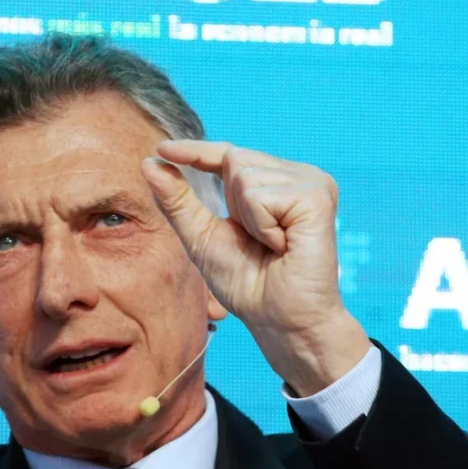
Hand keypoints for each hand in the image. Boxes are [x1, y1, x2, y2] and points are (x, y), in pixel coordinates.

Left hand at [141, 140, 370, 395]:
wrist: (281, 320)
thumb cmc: (248, 285)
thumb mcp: (201, 237)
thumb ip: (178, 201)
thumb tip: (149, 162)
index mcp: (272, 183)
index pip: (228, 155)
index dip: (196, 151)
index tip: (162, 148)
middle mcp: (295, 176)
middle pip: (234, 159)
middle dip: (231, 206)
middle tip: (259, 242)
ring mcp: (311, 182)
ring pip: (244, 175)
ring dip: (247, 220)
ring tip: (274, 246)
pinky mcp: (317, 195)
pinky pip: (261, 195)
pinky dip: (261, 226)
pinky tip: (283, 246)